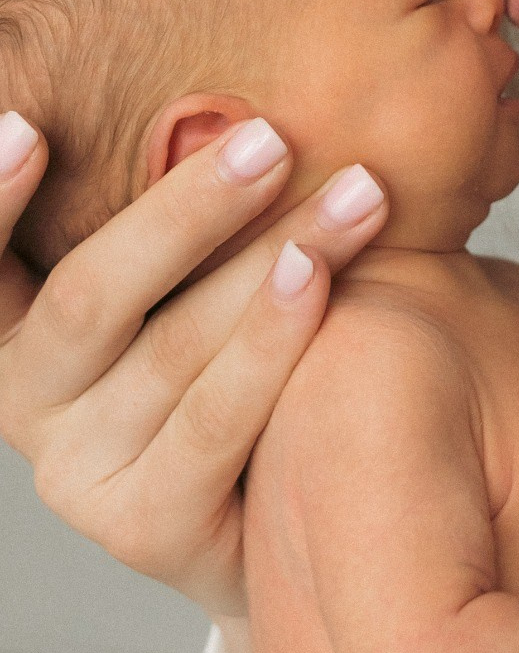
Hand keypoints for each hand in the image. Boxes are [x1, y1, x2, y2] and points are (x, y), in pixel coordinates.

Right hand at [0, 114, 387, 615]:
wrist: (280, 517)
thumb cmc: (231, 367)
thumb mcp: (179, 293)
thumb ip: (172, 235)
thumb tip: (226, 122)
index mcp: (20, 336)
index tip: (31, 127)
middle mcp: (30, 404)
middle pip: (93, 293)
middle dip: (188, 208)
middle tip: (275, 139)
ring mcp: (79, 475)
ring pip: (173, 349)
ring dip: (268, 257)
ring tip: (352, 197)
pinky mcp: (144, 529)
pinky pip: (215, 421)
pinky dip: (268, 340)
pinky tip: (316, 277)